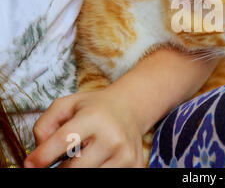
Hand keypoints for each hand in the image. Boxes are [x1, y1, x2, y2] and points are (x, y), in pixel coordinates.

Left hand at [24, 88, 145, 167]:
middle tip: (59, 162)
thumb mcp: (66, 105)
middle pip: (75, 168)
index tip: (30, 164)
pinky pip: (106, 177)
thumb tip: (38, 156)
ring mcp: (125, 154)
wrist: (131, 108)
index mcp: (95, 117)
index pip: (64, 140)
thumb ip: (44, 125)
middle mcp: (113, 137)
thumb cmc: (94, 108)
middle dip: (60, 169)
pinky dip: (96, 170)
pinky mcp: (134, 166)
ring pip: (90, 177)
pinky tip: (97, 161)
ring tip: (82, 157)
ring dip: (79, 170)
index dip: (42, 156)